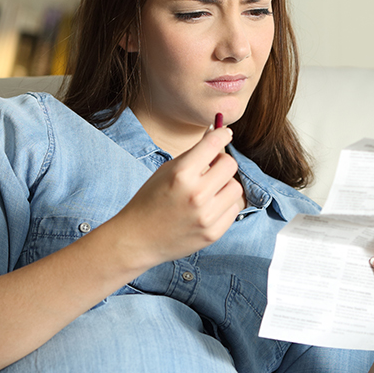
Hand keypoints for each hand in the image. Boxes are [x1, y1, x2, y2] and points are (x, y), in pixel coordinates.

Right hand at [111, 126, 243, 267]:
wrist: (137, 238)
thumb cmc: (150, 200)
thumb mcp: (166, 171)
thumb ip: (193, 155)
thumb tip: (218, 136)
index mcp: (181, 174)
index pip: (214, 144)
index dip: (222, 134)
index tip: (225, 134)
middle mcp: (196, 194)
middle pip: (230, 165)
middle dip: (222, 162)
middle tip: (212, 167)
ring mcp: (206, 216)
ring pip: (236, 188)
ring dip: (225, 185)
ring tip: (209, 191)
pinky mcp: (213, 233)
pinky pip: (233, 209)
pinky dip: (224, 205)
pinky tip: (208, 208)